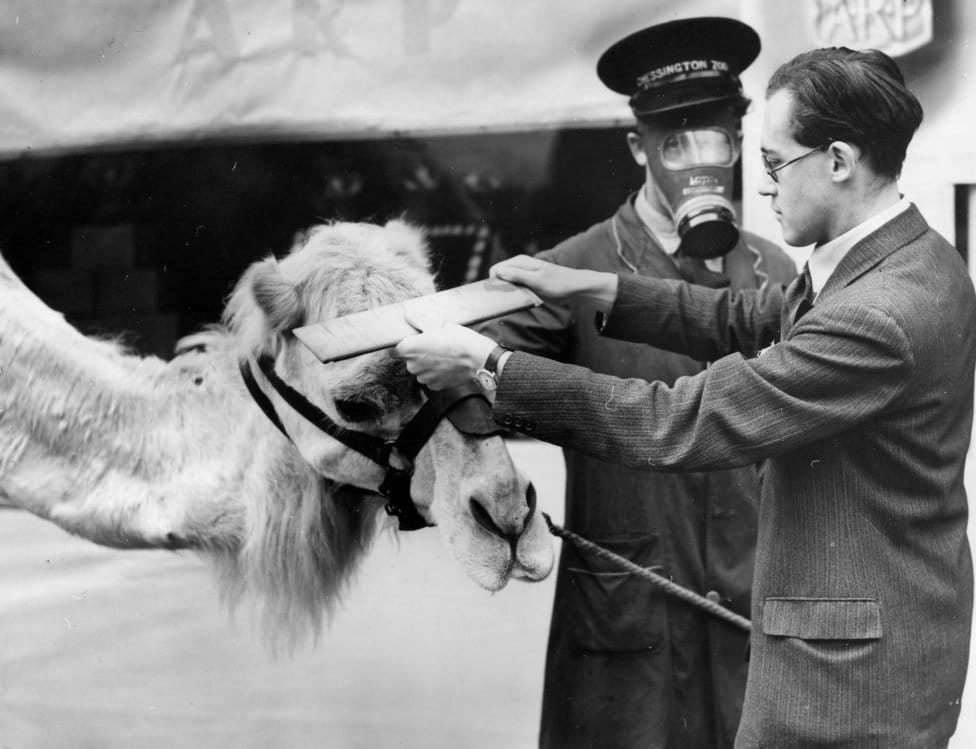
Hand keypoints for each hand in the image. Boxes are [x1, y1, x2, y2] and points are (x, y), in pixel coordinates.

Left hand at [393, 315, 496, 390]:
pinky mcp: (434, 386)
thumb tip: (408, 315)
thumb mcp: (438, 325)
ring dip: (428, 366)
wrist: (477, 358)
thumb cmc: (458, 339)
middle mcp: (412, 365)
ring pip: (421, 371)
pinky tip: (448, 366)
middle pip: (409, 361)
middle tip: (434, 347)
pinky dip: (437, 374)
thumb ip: (419, 322)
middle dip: (418, 355)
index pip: (394, 352)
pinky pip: (431, 379)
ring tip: (444, 357)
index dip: (403, 348)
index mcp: (409, 348)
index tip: (412, 344)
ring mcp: (423, 377)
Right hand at [489, 254, 617, 305]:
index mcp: (519, 262)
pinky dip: (514, 294)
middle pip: (499, 276)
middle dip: (499, 288)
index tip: (498, 296)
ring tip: (514, 301)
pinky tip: (519, 300)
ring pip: (506, 282)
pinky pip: (515, 287)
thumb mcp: (537, 281)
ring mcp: (523, 274)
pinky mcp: (528, 282)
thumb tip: (498, 273)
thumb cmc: (558, 283)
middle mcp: (519, 266)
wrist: (575, 287)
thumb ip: (518, 276)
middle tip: (507, 301)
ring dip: (507, 292)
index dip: (493, 283)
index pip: (495, 270)